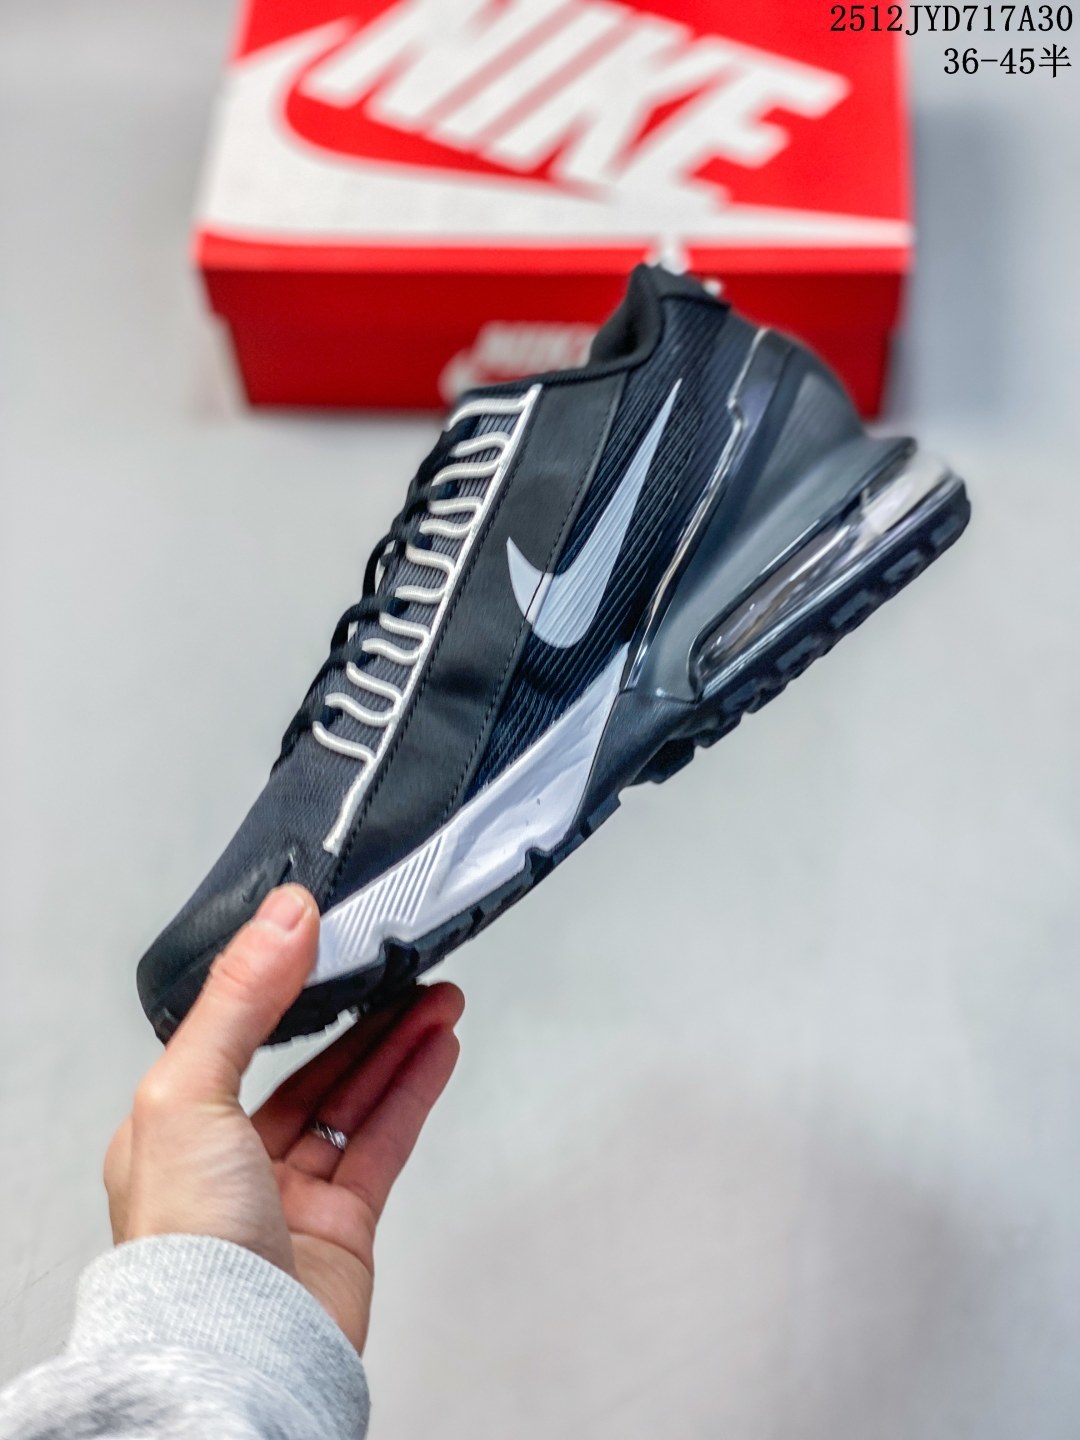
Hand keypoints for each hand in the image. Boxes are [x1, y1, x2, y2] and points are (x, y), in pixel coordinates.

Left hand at [105, 885, 463, 1352]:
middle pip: (308, 1066)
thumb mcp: (189, 1092)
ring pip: (354, 1099)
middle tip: (400, 965)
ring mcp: (289, 1194)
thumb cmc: (185, 1247)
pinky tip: (438, 1050)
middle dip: (358, 1013)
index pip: (237, 1033)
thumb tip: (280, 918)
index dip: (285, 983)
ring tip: (438, 997)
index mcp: (174, 1127)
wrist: (235, 1353)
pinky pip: (384, 1140)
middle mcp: (229, 1159)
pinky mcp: (342, 1223)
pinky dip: (414, 1090)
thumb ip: (239, 999)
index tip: (326, 933)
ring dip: (398, 1043)